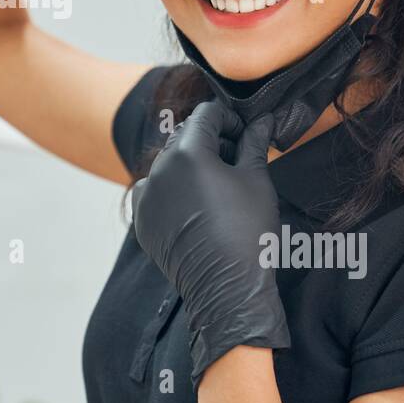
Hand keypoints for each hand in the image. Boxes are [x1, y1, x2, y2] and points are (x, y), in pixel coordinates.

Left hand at [131, 104, 289, 386]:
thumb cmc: (247, 230)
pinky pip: (155, 191)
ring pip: (168, 163)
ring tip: (217, 185)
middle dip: (210, 140)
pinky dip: (173, 189)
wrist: (226, 288)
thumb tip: (262, 120)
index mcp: (187, 152)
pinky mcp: (141, 219)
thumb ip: (254, 143)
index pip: (206, 114)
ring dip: (190, 164)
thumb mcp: (256, 179)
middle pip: (184, 136)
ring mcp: (145, 195)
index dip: (229, 118)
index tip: (245, 133)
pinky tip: (196, 206)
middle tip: (236, 158)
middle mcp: (158, 168)